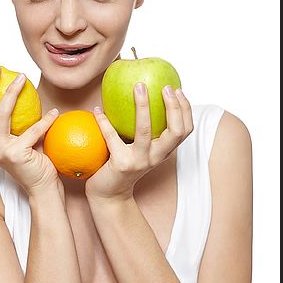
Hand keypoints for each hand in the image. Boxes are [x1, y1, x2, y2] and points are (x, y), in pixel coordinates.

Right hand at [0, 65, 62, 197]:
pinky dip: (44, 121)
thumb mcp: (22, 137)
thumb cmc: (35, 160)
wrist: (43, 187)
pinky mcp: (15, 155)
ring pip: (0, 115)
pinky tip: (54, 112)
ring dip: (11, 93)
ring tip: (22, 78)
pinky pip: (32, 131)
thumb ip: (17, 120)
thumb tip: (18, 89)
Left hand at [85, 84, 193, 201]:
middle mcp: (156, 157)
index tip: (177, 89)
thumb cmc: (123, 165)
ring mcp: (140, 161)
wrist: (109, 195)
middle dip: (173, 106)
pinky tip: (97, 109)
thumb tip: (142, 93)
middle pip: (175, 131)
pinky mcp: (121, 164)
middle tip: (164, 86)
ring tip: (138, 87)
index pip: (185, 130)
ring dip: (143, 106)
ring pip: (146, 131)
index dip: (185, 109)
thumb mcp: (139, 149)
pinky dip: (103, 121)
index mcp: (163, 152)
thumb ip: (145, 130)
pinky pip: (112, 136)